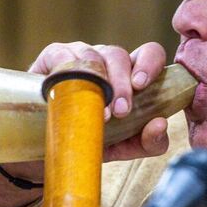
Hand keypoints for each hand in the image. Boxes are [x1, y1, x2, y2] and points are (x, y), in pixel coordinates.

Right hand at [2, 41, 171, 182]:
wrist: (45, 152)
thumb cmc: (89, 140)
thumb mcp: (123, 147)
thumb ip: (149, 141)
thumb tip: (161, 124)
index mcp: (128, 75)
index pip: (148, 54)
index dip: (150, 64)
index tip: (143, 86)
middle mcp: (105, 60)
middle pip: (120, 55)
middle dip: (122, 84)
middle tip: (121, 112)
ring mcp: (78, 55)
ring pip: (93, 55)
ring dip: (98, 82)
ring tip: (97, 112)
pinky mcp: (51, 57)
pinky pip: (62, 55)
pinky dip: (68, 69)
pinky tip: (68, 88)